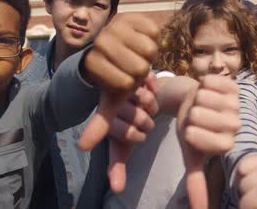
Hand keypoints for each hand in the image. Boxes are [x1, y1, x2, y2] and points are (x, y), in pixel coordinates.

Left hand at [78, 13, 158, 150]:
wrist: (115, 47)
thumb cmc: (115, 78)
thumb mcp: (109, 102)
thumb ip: (99, 125)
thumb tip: (83, 148)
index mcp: (93, 64)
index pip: (126, 84)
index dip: (131, 85)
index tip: (122, 80)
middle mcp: (99, 42)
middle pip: (139, 67)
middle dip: (140, 71)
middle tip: (131, 67)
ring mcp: (113, 25)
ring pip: (149, 49)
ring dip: (148, 55)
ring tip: (136, 54)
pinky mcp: (129, 14)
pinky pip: (154, 32)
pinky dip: (152, 38)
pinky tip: (141, 39)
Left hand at [106, 74, 158, 192]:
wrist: (128, 92)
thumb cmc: (127, 121)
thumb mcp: (121, 143)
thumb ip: (117, 165)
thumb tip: (117, 189)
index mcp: (103, 118)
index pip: (130, 135)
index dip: (136, 136)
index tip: (132, 131)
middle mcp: (108, 99)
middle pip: (140, 118)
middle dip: (145, 120)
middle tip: (140, 116)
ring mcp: (119, 81)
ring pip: (147, 101)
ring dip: (151, 104)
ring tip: (144, 102)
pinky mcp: (129, 67)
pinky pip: (151, 82)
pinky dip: (154, 86)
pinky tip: (148, 87)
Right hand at [177, 75, 240, 208]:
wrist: (194, 100)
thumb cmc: (191, 127)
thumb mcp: (190, 154)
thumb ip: (196, 181)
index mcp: (227, 144)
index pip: (198, 137)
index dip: (189, 132)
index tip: (191, 131)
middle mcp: (236, 124)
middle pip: (197, 116)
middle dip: (190, 114)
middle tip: (195, 114)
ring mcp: (237, 102)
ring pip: (202, 97)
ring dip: (195, 98)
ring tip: (200, 102)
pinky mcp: (234, 83)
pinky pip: (208, 81)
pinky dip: (202, 84)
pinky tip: (207, 90)